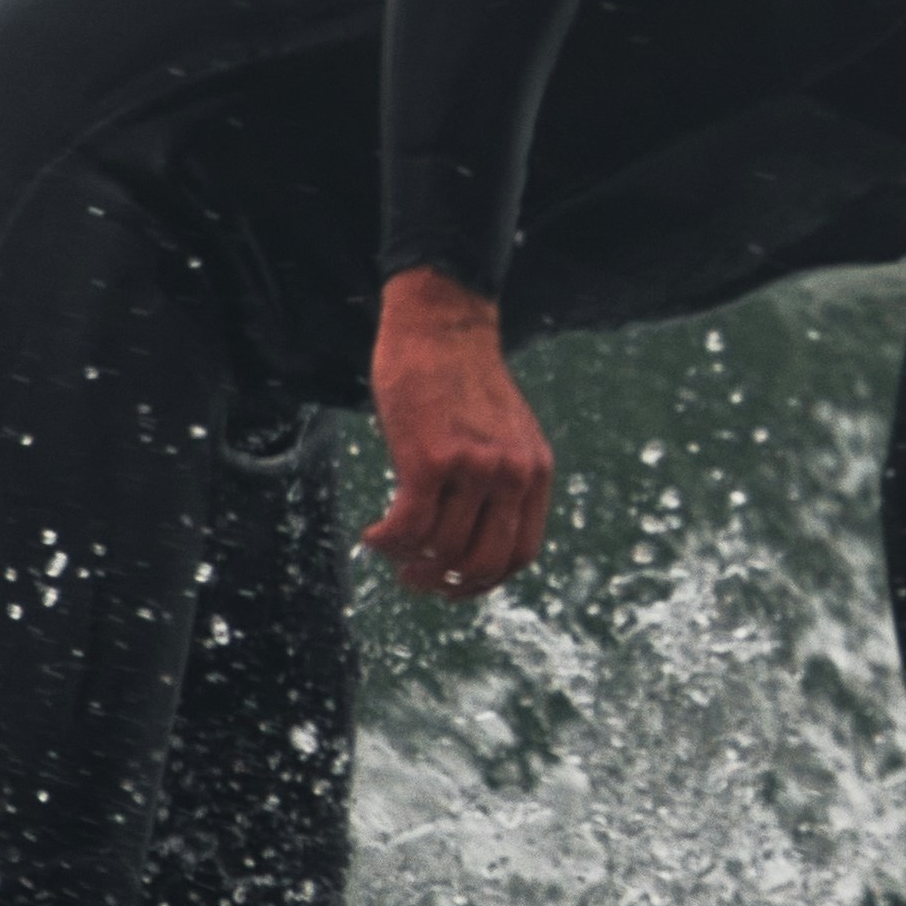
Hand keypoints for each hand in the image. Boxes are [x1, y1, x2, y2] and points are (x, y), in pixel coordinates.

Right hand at [359, 266, 556, 599]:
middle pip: (481, 562)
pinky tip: (371, 535)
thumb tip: (467, 542)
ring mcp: (473, 466)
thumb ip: (498, 481)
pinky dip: (385, 542)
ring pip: (440, 548)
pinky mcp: (430, 457)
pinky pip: (407, 526)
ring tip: (387, 545)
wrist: (440, 322)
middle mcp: (511, 473)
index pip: (519, 554)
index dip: (482, 580)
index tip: (452, 582)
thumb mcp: (501, 434)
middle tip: (413, 578)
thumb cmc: (460, 379)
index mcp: (533, 472)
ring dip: (407, 559)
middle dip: (444, 582)